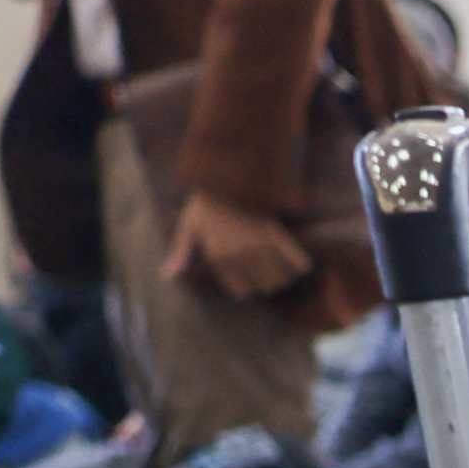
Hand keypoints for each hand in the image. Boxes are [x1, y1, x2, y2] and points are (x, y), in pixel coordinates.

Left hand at [169, 187, 310, 299]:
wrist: (227, 175)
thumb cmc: (206, 202)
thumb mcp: (188, 226)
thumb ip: (180, 253)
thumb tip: (167, 276)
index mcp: (218, 257)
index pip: (241, 292)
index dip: (245, 285)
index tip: (246, 276)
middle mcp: (240, 256)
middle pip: (264, 288)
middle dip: (265, 282)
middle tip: (264, 270)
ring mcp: (260, 247)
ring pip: (281, 280)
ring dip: (283, 276)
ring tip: (280, 266)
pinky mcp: (277, 235)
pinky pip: (298, 263)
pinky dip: (300, 265)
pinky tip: (297, 262)